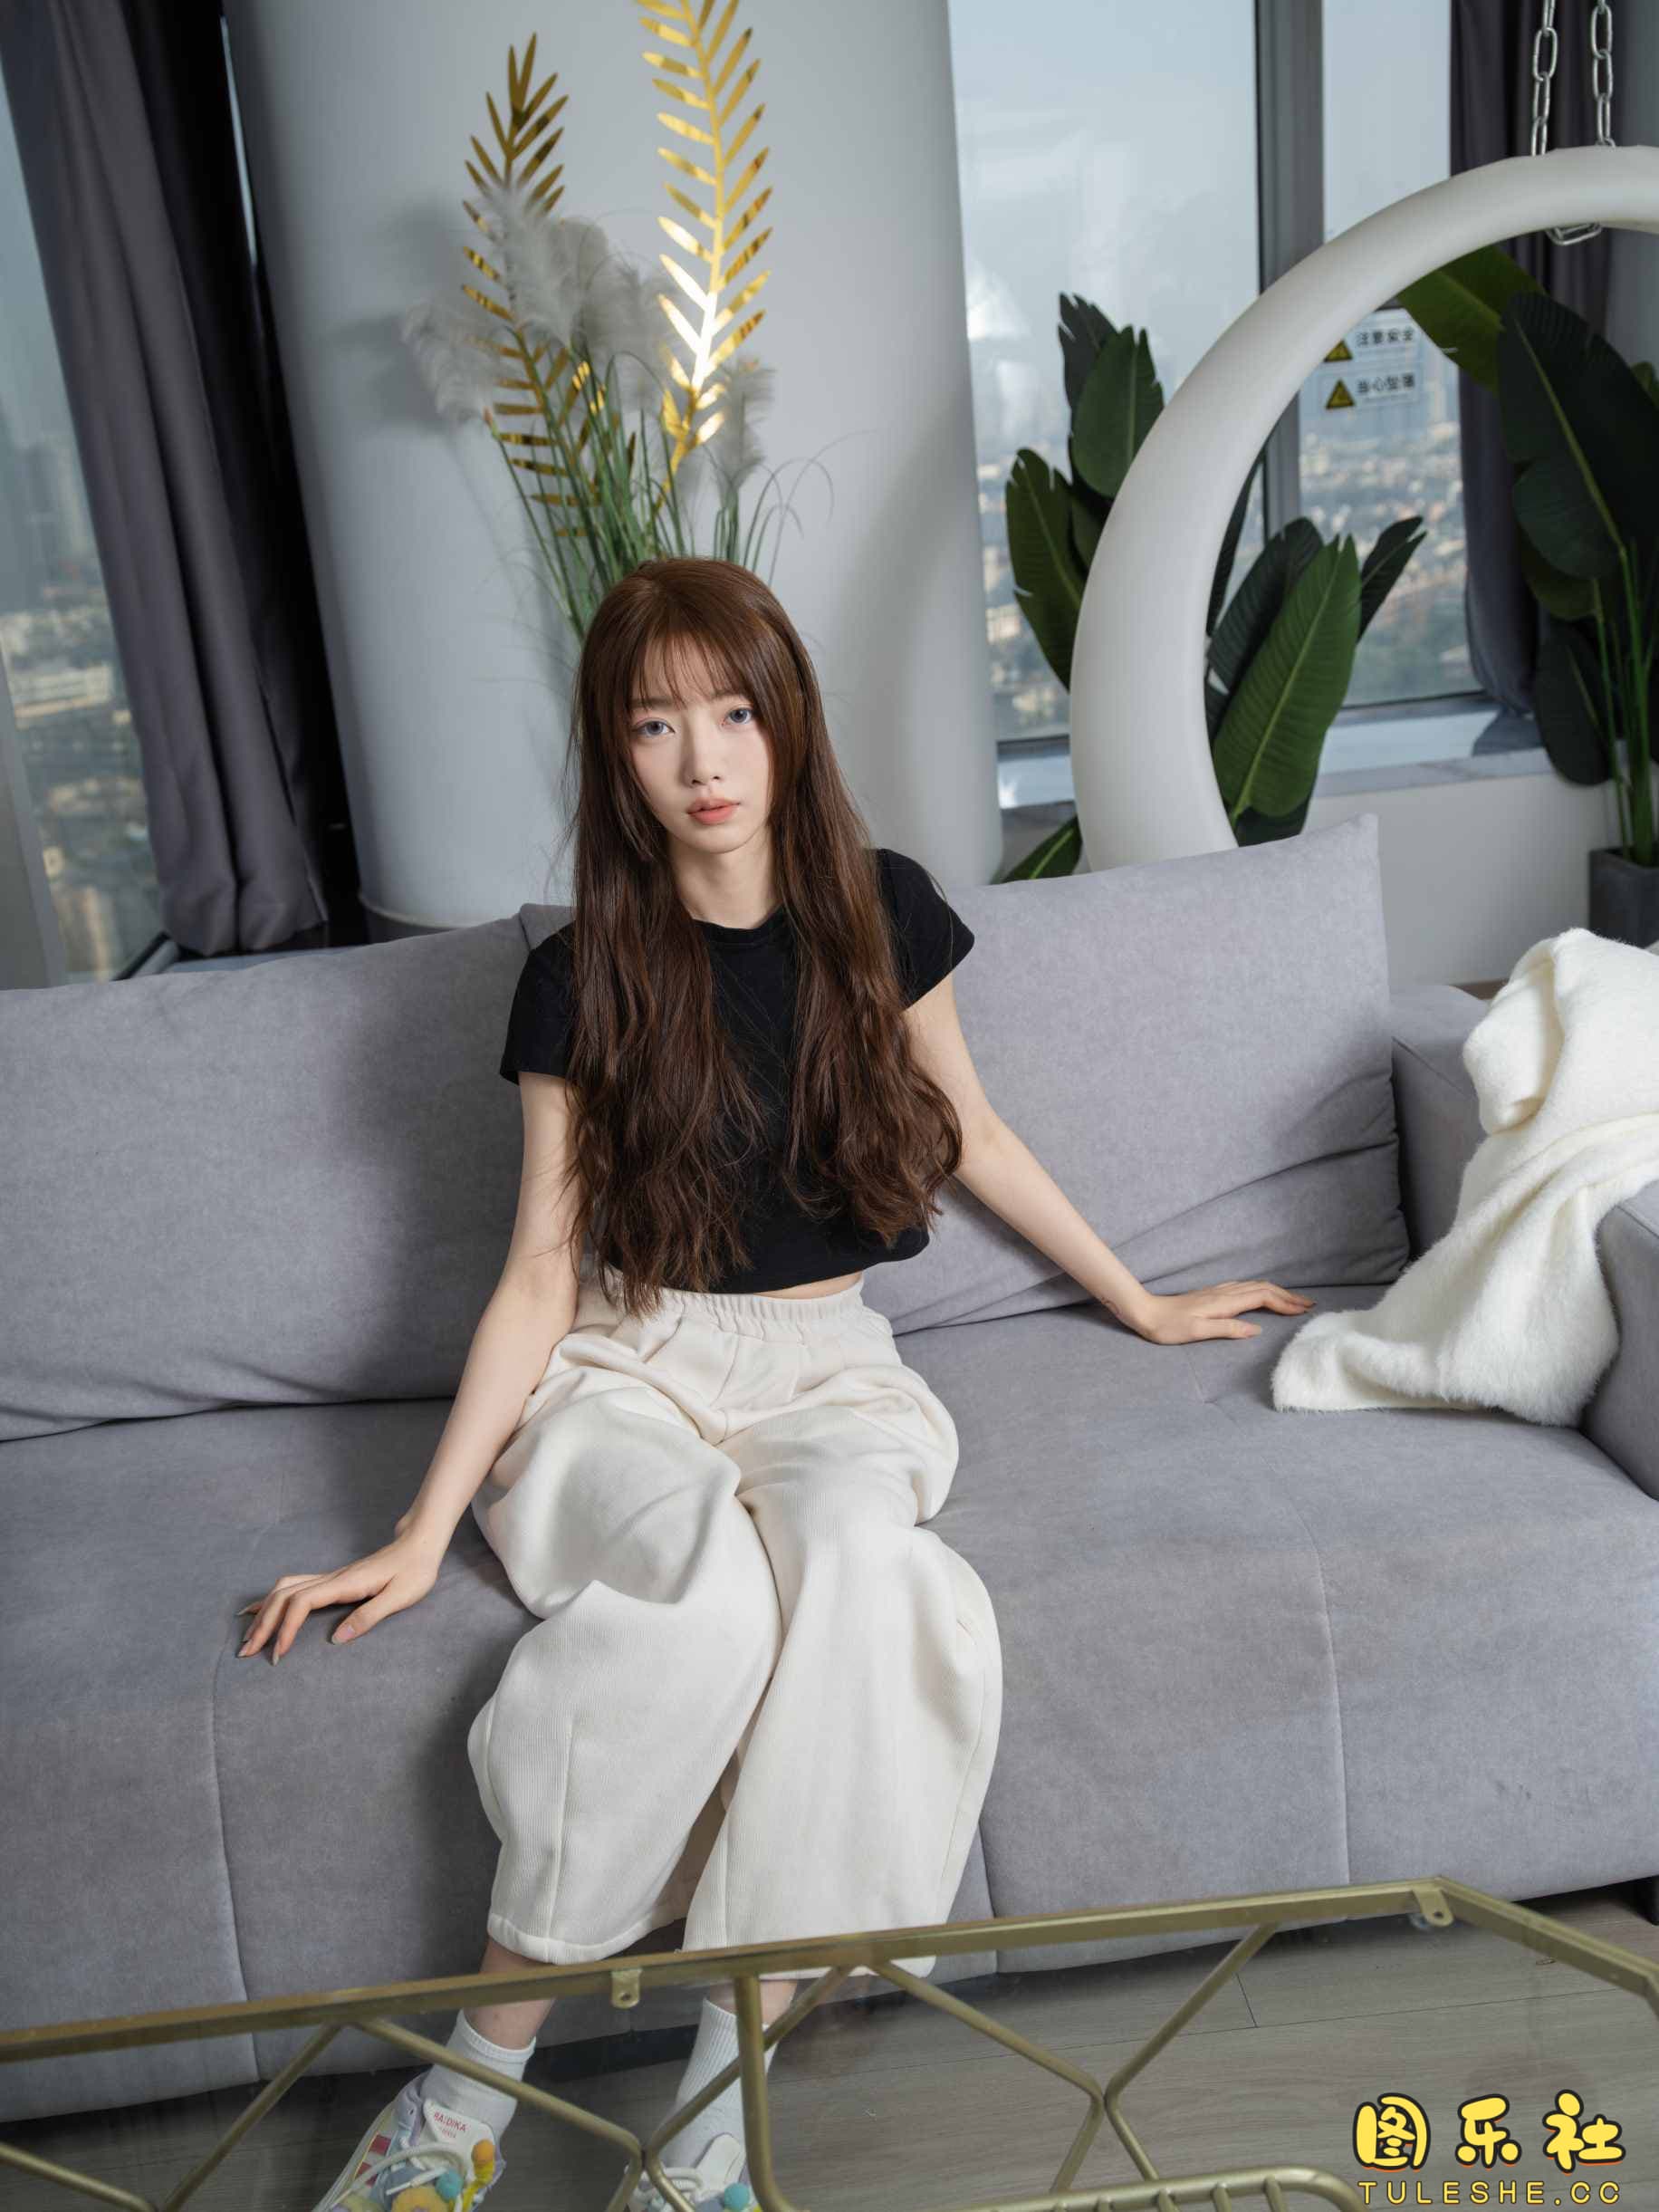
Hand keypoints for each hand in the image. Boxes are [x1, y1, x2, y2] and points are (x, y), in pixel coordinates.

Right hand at [235, 1529, 444, 1662]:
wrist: (419, 1544)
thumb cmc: (415, 1570)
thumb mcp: (400, 1597)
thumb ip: (369, 1616)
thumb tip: (336, 1639)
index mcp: (345, 1583)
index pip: (302, 1603)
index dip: (286, 1628)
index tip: (279, 1654)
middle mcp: (332, 1578)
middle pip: (284, 1596)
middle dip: (263, 1624)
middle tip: (246, 1653)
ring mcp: (330, 1577)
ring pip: (285, 1590)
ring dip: (264, 1612)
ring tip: (248, 1637)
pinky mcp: (333, 1580)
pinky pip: (294, 1587)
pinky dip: (272, 1599)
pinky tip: (260, 1609)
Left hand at [1129, 1280, 1314, 1344]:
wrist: (1145, 1313)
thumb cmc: (1168, 1327)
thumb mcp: (1197, 1332)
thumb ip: (1228, 1329)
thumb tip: (1257, 1330)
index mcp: (1224, 1303)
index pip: (1263, 1297)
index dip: (1285, 1302)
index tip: (1304, 1309)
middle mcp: (1224, 1294)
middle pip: (1263, 1288)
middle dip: (1287, 1295)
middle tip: (1308, 1304)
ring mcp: (1217, 1292)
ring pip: (1254, 1286)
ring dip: (1276, 1292)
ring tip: (1292, 1300)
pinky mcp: (1211, 1295)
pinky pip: (1244, 1288)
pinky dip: (1261, 1290)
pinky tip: (1261, 1294)